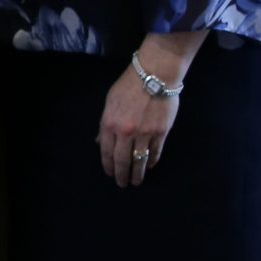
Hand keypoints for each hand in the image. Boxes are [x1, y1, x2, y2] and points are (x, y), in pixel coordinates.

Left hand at [99, 63, 179, 186]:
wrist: (155, 76)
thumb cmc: (128, 86)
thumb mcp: (110, 102)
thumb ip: (105, 124)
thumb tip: (100, 141)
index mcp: (109, 123)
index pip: (106, 151)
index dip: (108, 165)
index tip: (110, 173)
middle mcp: (125, 132)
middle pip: (122, 160)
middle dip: (121, 174)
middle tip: (123, 184)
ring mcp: (144, 134)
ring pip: (139, 160)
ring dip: (137, 173)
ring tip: (136, 182)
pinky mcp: (161, 133)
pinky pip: (155, 153)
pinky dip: (151, 161)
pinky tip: (149, 166)